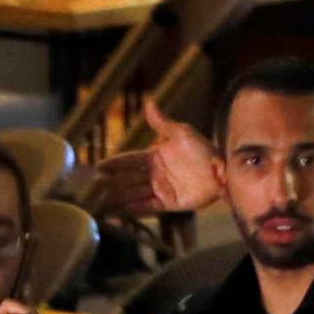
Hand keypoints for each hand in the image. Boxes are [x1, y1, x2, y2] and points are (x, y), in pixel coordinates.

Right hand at [92, 104, 221, 218]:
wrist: (223, 171)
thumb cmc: (205, 150)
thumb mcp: (182, 133)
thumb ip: (162, 123)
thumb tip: (149, 102)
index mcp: (154, 157)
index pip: (128, 161)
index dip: (113, 165)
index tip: (96, 168)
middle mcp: (154, 174)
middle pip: (127, 179)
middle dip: (109, 183)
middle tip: (90, 187)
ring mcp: (160, 189)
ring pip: (133, 194)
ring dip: (116, 197)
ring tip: (99, 202)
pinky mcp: (168, 203)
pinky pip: (147, 207)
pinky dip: (133, 209)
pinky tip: (118, 211)